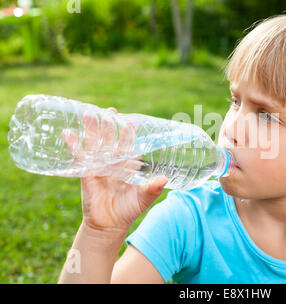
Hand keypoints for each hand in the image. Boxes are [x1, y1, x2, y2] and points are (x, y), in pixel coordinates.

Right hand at [62, 107, 167, 232]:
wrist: (109, 226)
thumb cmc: (128, 210)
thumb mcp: (143, 199)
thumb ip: (153, 188)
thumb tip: (165, 179)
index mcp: (127, 166)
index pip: (128, 145)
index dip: (129, 133)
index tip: (131, 120)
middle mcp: (112, 163)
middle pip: (110, 140)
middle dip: (110, 126)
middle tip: (111, 111)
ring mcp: (98, 167)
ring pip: (95, 144)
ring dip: (92, 130)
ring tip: (90, 113)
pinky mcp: (85, 175)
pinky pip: (79, 158)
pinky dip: (73, 146)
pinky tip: (68, 133)